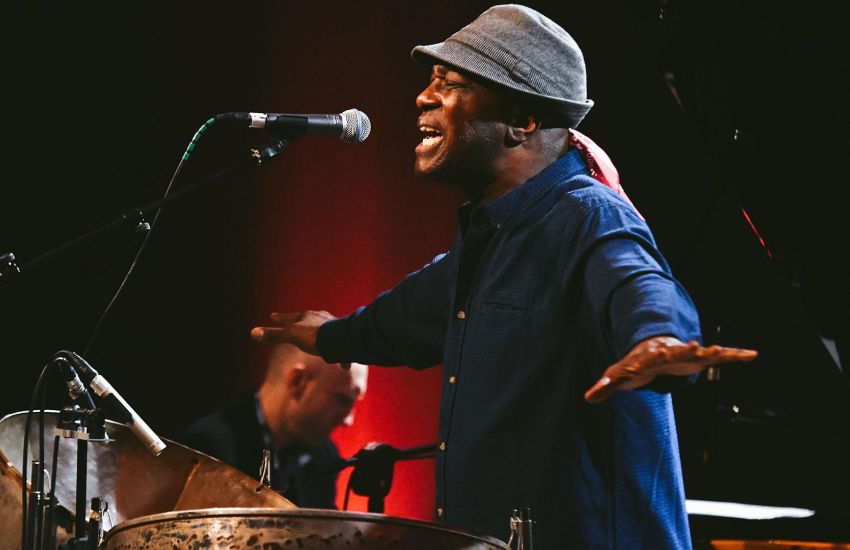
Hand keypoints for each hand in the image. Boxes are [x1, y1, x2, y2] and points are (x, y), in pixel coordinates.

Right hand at [250, 311, 336, 354]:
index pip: (288, 317)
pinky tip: (343, 365)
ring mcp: (333, 325)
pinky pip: (339, 345)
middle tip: (295, 320)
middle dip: (301, 321)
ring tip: (320, 339)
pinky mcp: (344, 336)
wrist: (341, 339)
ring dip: (320, 333)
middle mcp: (320, 318)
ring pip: (324, 328)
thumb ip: (274, 335)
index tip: (272, 315)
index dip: (279, 318)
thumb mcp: (292, 336)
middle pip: (307, 319)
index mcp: (306, 317)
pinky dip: (338, 353)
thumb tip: (252, 332)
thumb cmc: (316, 337)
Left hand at [584, 336, 757, 403]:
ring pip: (702, 352)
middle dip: (684, 349)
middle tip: (693, 344)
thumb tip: (587, 398)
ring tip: (724, 350)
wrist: (654, 349)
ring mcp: (687, 354)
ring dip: (712, 352)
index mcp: (649, 357)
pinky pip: (720, 357)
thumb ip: (606, 385)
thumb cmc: (636, 364)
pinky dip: (735, 356)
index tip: (658, 352)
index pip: (650, 357)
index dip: (653, 357)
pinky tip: (751, 355)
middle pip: (677, 351)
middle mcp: (671, 352)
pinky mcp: (701, 359)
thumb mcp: (619, 374)